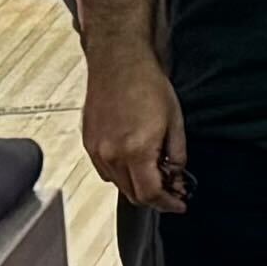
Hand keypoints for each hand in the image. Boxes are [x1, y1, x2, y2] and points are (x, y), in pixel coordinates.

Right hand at [81, 53, 187, 212]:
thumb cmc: (147, 84)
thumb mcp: (175, 120)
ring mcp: (97, 150)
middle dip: (154, 197)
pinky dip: (121, 173)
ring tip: (154, 172)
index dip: (167, 203)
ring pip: (117, 184)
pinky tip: (134, 160)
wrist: (118, 61)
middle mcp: (112, 155)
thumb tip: (176, 175)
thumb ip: (177, 154)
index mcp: (136, 150)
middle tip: (171, 189)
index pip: (150, 194)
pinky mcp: (88, 142)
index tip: (178, 203)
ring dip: (137, 185)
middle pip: (133, 194)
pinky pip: (105, 170)